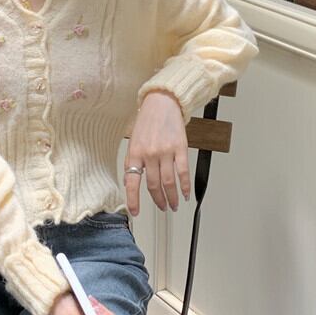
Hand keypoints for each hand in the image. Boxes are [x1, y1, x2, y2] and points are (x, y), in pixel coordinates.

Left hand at [124, 90, 189, 214]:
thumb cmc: (147, 121)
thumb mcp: (133, 140)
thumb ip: (132, 161)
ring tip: (173, 205)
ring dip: (172, 197)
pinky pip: (183, 172)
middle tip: (162, 207)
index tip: (135, 212)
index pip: (132, 182)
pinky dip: (184, 186)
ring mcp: (165, 151)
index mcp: (135, 152)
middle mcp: (149, 153)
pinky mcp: (180, 148)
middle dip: (158, 200)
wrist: (162, 102)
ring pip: (168, 182)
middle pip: (153, 185)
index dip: (133, 200)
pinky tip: (185, 194)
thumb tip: (130, 182)